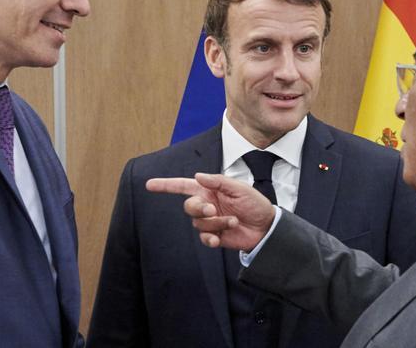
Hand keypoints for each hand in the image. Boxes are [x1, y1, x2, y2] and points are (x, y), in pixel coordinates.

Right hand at [146, 173, 275, 250]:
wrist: (266, 227)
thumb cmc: (255, 204)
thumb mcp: (239, 188)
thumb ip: (218, 181)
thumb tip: (198, 175)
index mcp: (209, 190)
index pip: (183, 186)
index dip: (166, 185)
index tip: (150, 184)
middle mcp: (206, 204)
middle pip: (189, 206)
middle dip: (199, 209)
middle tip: (213, 210)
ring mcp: (210, 221)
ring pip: (199, 223)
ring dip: (216, 223)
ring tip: (233, 221)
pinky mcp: (214, 236)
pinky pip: (204, 238)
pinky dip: (210, 239)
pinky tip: (219, 240)